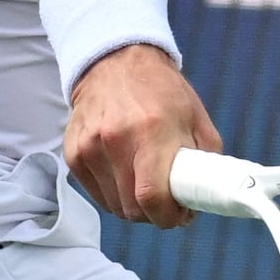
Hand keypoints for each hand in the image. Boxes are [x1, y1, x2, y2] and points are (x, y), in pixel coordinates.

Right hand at [62, 44, 220, 229]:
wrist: (115, 62)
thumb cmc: (161, 90)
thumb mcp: (197, 119)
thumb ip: (204, 161)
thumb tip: (205, 198)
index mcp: (153, 131)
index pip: (153, 197)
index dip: (169, 217)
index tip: (180, 216)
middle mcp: (116, 140)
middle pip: (133, 209)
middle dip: (154, 215)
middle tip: (167, 202)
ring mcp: (90, 148)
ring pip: (114, 207)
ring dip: (134, 206)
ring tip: (146, 183)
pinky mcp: (74, 154)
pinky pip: (97, 195)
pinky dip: (115, 194)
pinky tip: (126, 174)